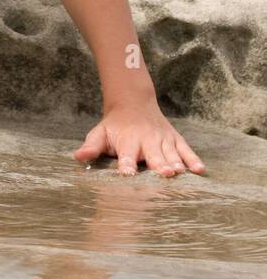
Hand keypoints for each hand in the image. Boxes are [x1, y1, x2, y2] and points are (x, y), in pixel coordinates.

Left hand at [73, 99, 205, 176]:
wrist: (133, 103)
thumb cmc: (114, 126)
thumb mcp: (99, 133)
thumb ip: (91, 146)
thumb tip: (78, 157)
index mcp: (128, 142)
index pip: (126, 156)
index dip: (127, 165)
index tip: (128, 174)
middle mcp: (147, 141)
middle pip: (153, 155)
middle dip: (159, 165)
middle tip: (164, 174)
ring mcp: (163, 140)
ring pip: (171, 153)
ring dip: (176, 163)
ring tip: (180, 172)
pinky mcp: (175, 139)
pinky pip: (186, 150)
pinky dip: (193, 159)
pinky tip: (200, 170)